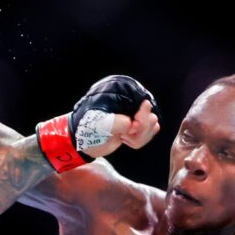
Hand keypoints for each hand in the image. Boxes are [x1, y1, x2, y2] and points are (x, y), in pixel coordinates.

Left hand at [36, 74, 159, 171]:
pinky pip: (148, 134)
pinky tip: (123, 139)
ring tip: (120, 136)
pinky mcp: (136, 126)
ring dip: (137, 137)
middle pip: (152, 118)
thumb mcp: (101, 124)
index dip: (141, 120)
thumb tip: (135, 124)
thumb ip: (121, 122)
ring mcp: (134, 114)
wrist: (82, 141)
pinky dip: (137, 141)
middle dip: (138, 132)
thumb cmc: (87, 128)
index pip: (145, 104)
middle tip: (122, 134)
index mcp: (122, 93)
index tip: (129, 128)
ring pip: (152, 127)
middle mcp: (131, 101)